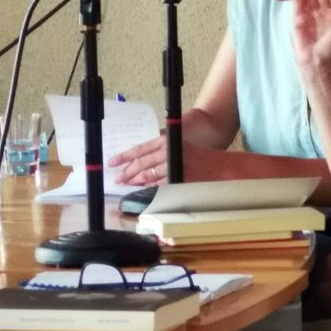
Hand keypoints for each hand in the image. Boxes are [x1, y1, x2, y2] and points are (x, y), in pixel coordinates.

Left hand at [110, 136, 225, 185]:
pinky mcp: (176, 179)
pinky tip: (141, 189)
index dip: (124, 156)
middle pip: (141, 163)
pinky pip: (158, 185)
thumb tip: (141, 156)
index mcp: (166, 141)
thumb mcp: (178, 144)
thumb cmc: (198, 155)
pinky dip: (148, 187)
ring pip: (147, 175)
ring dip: (135, 181)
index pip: (140, 149)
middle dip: (127, 172)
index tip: (113, 161)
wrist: (217, 166)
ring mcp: (172, 166)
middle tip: (117, 178)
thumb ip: (161, 147)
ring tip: (126, 184)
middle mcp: (167, 152)